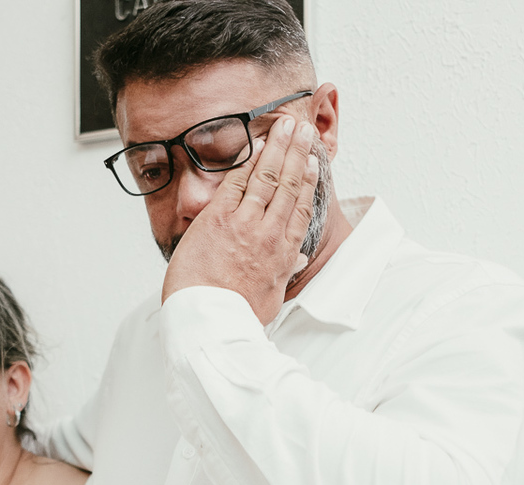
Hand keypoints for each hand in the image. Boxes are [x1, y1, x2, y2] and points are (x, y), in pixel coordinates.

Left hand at [162, 115, 319, 323]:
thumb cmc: (236, 315)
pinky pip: (237, 181)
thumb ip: (283, 274)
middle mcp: (269, 234)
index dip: (309, 181)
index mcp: (283, 254)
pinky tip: (258, 144)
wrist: (209, 320)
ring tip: (287, 125)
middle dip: (298, 153)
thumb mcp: (270, 298)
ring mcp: (245, 224)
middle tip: (304, 129)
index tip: (314, 163)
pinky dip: (250, 160)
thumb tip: (295, 260)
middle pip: (290, 186)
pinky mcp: (219, 219)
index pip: (301, 209)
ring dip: (279, 147)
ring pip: (268, 177)